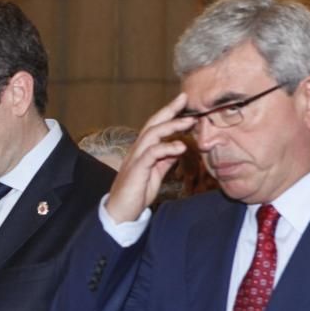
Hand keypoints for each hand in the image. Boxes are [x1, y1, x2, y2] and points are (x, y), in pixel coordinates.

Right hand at [104, 93, 194, 223]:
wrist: (120, 213)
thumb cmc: (136, 194)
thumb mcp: (156, 174)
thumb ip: (166, 159)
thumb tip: (179, 146)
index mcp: (142, 151)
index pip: (155, 127)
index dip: (168, 113)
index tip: (183, 102)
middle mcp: (137, 151)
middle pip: (152, 124)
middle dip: (169, 110)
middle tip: (184, 98)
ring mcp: (135, 159)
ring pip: (152, 135)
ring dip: (171, 126)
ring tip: (189, 121)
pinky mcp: (136, 170)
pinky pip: (152, 154)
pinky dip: (167, 148)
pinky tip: (181, 147)